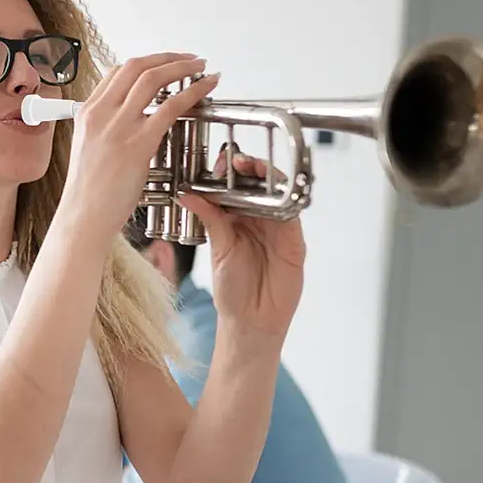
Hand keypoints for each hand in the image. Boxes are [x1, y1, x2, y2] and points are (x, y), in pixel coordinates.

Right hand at [57, 53, 220, 246]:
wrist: (83, 219)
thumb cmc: (89, 196)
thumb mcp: (90, 152)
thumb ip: (107, 131)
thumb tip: (131, 124)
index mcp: (87, 114)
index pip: (117, 72)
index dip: (147, 62)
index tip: (165, 64)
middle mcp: (101, 114)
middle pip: (137, 66)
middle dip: (168, 57)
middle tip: (189, 60)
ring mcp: (119, 127)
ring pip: (154, 78)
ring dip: (183, 66)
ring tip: (201, 68)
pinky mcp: (138, 144)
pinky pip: (171, 106)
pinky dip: (194, 91)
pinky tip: (206, 88)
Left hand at [180, 145, 305, 338]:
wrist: (250, 321)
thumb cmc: (232, 291)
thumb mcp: (218, 249)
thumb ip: (210, 219)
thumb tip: (188, 194)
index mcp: (235, 220)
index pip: (235, 187)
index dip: (230, 172)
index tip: (221, 163)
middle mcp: (258, 220)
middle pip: (259, 185)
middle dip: (250, 169)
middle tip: (238, 162)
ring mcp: (278, 229)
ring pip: (279, 194)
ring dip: (269, 179)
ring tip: (255, 170)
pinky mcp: (294, 242)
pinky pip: (293, 215)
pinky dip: (287, 202)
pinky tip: (277, 194)